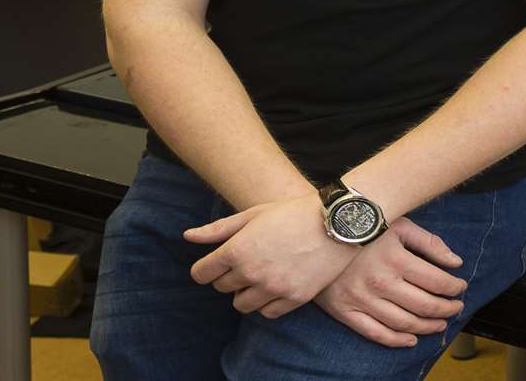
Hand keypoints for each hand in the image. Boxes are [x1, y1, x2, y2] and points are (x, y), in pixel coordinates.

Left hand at [186, 191, 357, 318]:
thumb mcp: (253, 214)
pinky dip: (267, 303)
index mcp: (237, 249)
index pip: (201, 274)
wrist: (337, 221)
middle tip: (247, 261)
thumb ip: (218, 229)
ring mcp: (273, 288)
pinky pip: (267, 312)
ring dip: (246, 292)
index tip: (215, 264)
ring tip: (261, 275)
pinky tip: (275, 286)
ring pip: (241, 304)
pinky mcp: (293, 299)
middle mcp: (251, 272)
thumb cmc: (293, 213)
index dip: (206, 268)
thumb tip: (188, 237)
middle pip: (221, 288)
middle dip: (228, 276)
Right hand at [316, 217, 467, 348]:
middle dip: (446, 309)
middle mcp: (380, 283)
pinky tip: (411, 339)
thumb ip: (430, 243)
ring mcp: (361, 299)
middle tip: (456, 307)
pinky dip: (396, 340)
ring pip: (403, 323)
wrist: (318, 233)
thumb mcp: (399, 224)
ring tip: (440, 323)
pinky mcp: (344, 311)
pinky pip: (375, 333)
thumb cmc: (365, 225)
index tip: (460, 287)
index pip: (436, 282)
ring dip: (427, 326)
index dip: (454, 288)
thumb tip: (456, 263)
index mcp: (396, 259)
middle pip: (424, 306)